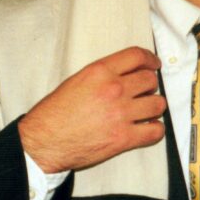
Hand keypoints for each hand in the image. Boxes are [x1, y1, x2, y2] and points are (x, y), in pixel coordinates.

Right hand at [18, 47, 165, 172]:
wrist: (41, 143)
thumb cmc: (50, 117)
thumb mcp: (72, 83)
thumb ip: (100, 77)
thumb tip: (122, 77)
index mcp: (98, 73)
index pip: (136, 56)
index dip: (149, 59)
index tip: (152, 65)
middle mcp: (113, 90)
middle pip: (150, 80)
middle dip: (148, 86)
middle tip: (142, 93)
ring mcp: (120, 114)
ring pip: (157, 104)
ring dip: (153, 107)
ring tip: (143, 112)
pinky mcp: (123, 138)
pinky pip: (155, 131)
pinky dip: (154, 130)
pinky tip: (146, 129)